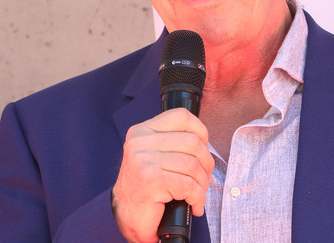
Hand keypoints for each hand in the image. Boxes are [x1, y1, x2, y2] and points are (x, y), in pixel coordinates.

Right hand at [112, 108, 214, 242]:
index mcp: (142, 131)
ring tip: (198, 194)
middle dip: (206, 163)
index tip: (204, 150)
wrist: (128, 217)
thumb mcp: (155, 156)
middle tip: (204, 179)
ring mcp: (144, 160)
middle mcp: (140, 142)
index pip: (181, 116)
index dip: (201, 132)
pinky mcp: (151, 180)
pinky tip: (194, 205)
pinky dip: (198, 198)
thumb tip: (204, 142)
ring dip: (202, 184)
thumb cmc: (146, 188)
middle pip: (192, 142)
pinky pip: (188, 186)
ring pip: (192, 165)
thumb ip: (173, 142)